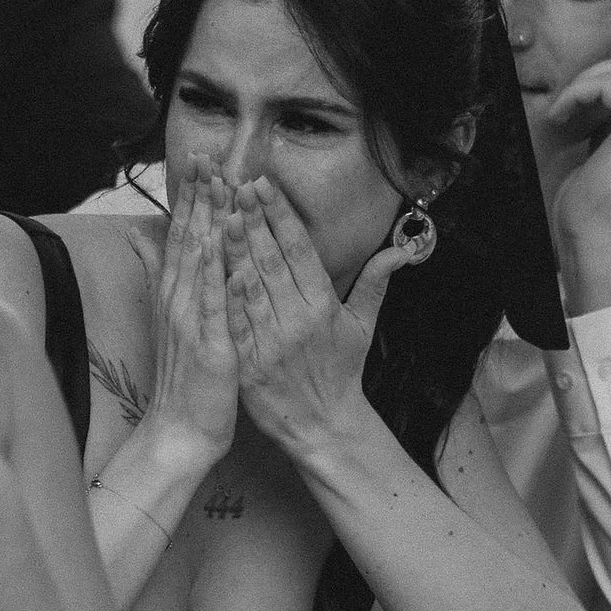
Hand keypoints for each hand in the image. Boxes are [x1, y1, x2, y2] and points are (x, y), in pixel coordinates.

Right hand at [146, 162, 238, 465]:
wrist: (180, 430)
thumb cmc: (183, 377)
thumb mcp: (169, 320)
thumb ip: (158, 274)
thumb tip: (139, 235)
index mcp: (175, 293)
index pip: (182, 234)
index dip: (191, 196)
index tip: (200, 160)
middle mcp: (178, 301)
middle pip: (188, 239)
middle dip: (197, 196)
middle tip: (205, 155)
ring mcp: (191, 321)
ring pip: (199, 262)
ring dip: (207, 222)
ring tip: (216, 186)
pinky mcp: (208, 345)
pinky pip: (213, 304)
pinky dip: (216, 273)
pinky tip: (221, 246)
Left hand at [220, 177, 412, 465]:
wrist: (323, 425)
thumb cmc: (341, 371)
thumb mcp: (363, 326)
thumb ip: (375, 283)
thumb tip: (400, 249)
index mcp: (322, 306)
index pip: (298, 250)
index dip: (280, 215)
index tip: (263, 185)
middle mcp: (297, 320)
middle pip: (271, 261)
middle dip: (252, 220)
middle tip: (236, 185)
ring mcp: (270, 343)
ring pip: (248, 286)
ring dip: (233, 249)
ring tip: (219, 214)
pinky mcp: (248, 363)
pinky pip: (233, 323)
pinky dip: (222, 296)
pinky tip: (210, 269)